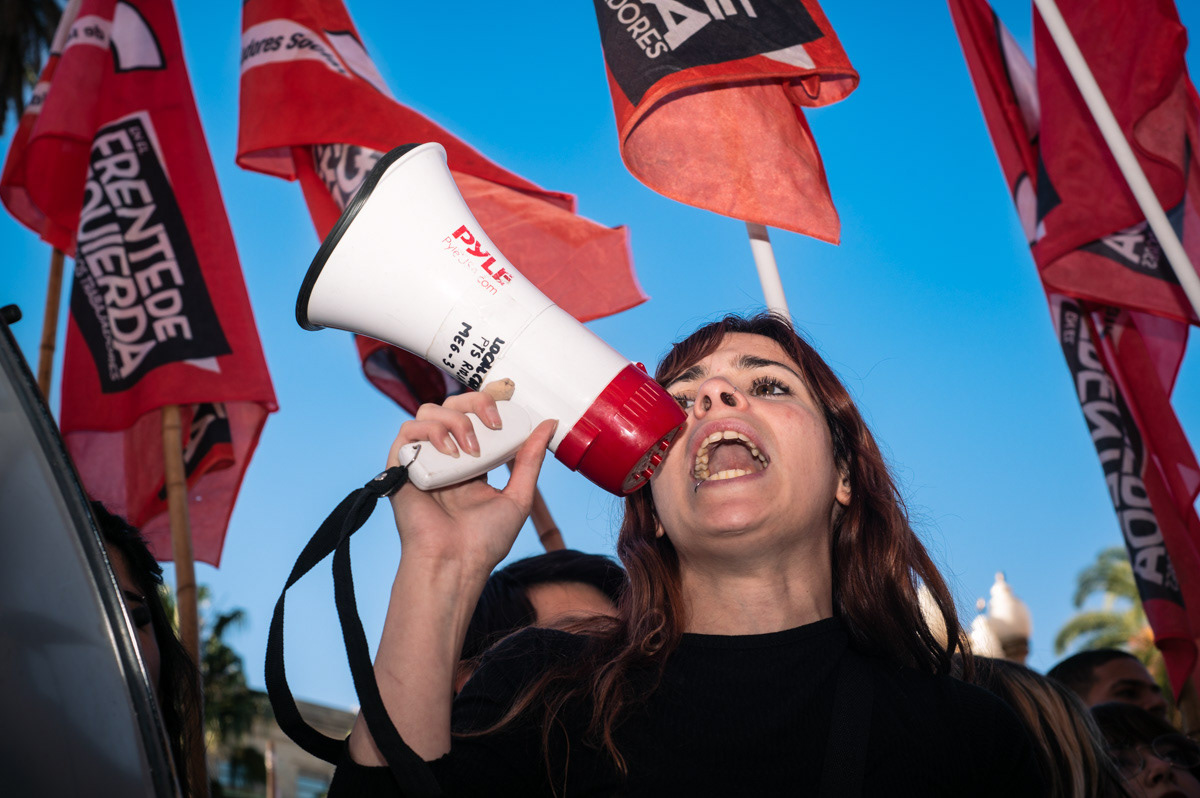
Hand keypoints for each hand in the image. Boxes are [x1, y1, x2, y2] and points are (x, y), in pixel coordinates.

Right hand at [387, 392, 556, 575]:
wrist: (457, 563)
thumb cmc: (485, 541)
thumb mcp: (519, 496)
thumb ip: (531, 460)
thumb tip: (548, 424)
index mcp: (471, 462)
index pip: (476, 416)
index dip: (490, 405)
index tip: (510, 409)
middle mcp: (445, 457)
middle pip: (453, 405)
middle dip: (476, 403)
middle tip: (494, 423)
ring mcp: (422, 460)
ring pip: (428, 411)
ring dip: (455, 420)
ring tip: (471, 449)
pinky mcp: (400, 467)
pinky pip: (407, 431)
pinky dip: (431, 432)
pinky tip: (450, 454)